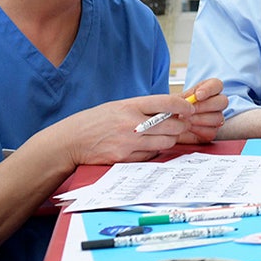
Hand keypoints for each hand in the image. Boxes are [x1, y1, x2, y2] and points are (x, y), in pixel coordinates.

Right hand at [45, 94, 205, 167]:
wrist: (71, 141)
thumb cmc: (96, 122)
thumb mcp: (118, 107)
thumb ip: (143, 108)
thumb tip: (172, 109)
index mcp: (130, 105)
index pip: (167, 102)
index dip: (184, 106)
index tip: (189, 109)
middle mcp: (131, 123)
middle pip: (173, 125)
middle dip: (181, 125)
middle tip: (180, 125)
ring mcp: (129, 142)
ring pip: (166, 142)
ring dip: (169, 139)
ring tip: (163, 136)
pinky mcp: (126, 158)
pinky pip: (152, 155)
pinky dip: (154, 151)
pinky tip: (146, 147)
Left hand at [175, 78, 227, 143]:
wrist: (166, 123)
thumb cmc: (172, 110)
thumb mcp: (173, 100)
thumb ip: (182, 98)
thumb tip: (188, 100)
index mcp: (207, 90)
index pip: (217, 85)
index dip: (209, 89)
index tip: (197, 96)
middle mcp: (215, 103)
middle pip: (223, 101)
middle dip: (205, 106)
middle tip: (190, 110)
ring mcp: (215, 118)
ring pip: (218, 117)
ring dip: (200, 119)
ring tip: (186, 119)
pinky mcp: (211, 131)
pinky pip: (212, 131)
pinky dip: (199, 130)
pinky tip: (189, 128)